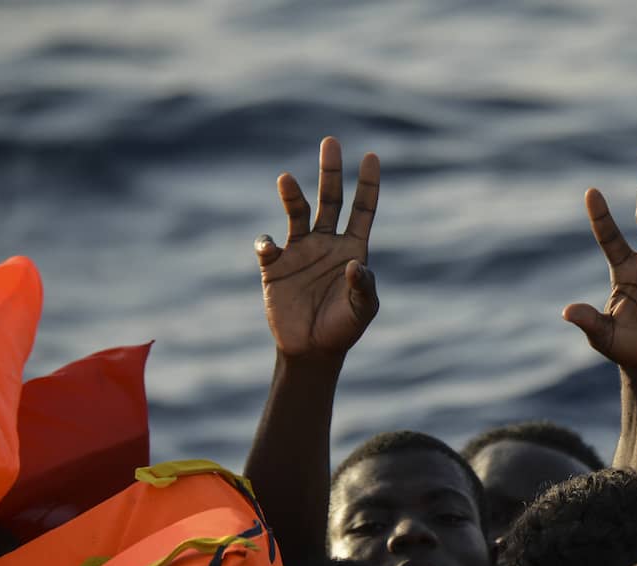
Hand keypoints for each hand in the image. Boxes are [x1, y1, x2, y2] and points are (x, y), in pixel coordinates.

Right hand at [256, 137, 379, 356]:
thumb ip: (363, 287)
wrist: (310, 351)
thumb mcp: (361, 311)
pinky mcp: (274, 266)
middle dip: (331, 171)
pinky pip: (267, 247)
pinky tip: (269, 247)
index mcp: (352, 249)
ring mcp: (300, 252)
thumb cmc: (342, 329)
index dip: (368, 184)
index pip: (363, 209)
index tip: (370, 156)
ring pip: (296, 213)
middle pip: (330, 199)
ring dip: (292, 195)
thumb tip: (354, 264)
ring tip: (286, 179)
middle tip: (330, 142)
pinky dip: (265, 243)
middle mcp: (326, 243)